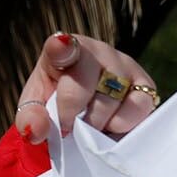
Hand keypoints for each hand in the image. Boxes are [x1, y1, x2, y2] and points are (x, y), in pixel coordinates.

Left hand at [14, 33, 158, 144]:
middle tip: (67, 128)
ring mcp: (124, 65)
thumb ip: (30, 119)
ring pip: (112, 97)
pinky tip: (111, 127)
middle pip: (83, 83)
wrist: (83, 111)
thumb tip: (36, 130)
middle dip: (72, 113)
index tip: (60, 45)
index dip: (61, 47)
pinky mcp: (146, 84)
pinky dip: (123, 124)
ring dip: (97, 123)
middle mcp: (97, 52)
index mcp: (63, 53)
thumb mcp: (34, 110)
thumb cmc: (54, 103)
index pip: (62, 47)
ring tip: (88, 128)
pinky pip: (139, 106)